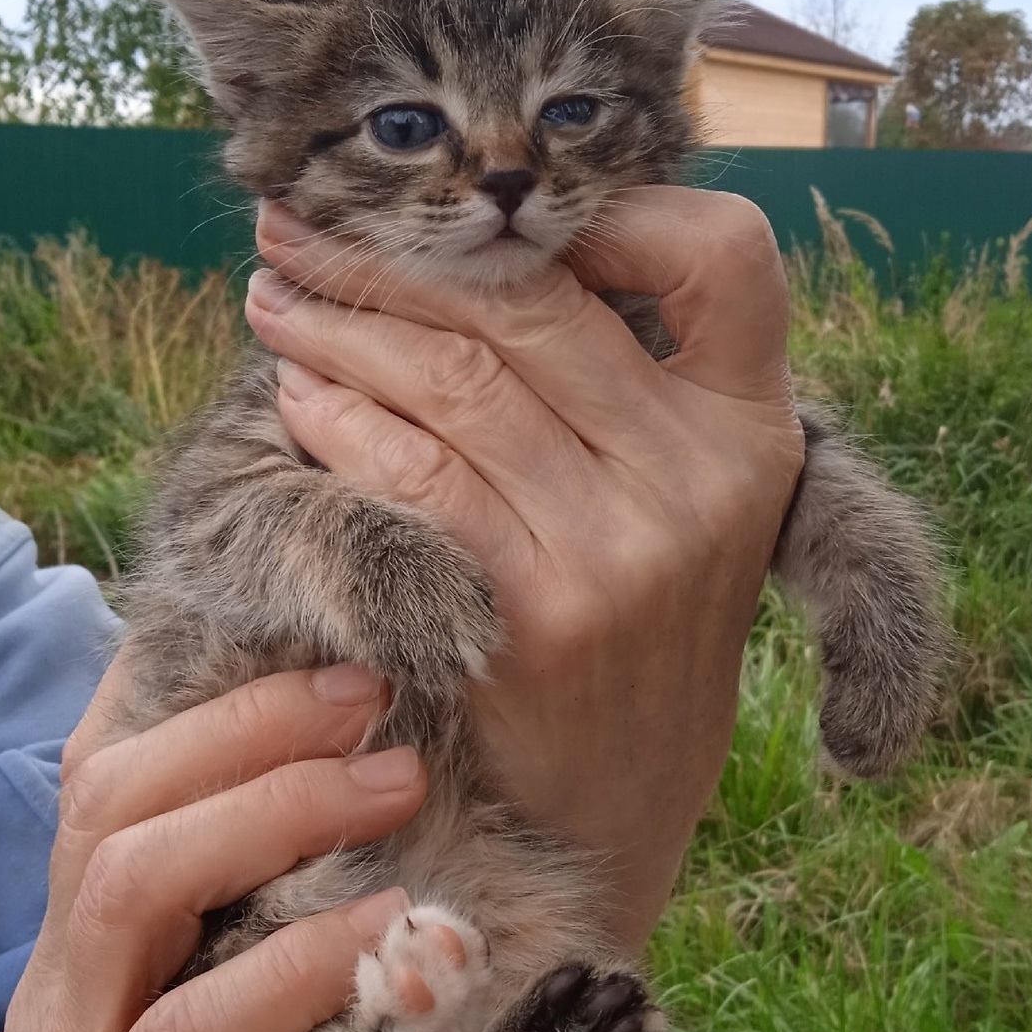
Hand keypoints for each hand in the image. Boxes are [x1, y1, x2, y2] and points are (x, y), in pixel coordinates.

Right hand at [0, 659, 421, 1031]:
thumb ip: (263, 936)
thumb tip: (395, 835)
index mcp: (91, 936)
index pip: (110, 760)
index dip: (208, 680)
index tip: (333, 639)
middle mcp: (62, 974)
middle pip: (116, 787)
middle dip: (254, 719)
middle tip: (383, 694)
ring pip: (132, 879)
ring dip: (273, 812)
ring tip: (397, 786)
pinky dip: (286, 970)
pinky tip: (380, 935)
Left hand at [245, 187, 804, 949]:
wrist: (610, 824)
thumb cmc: (629, 645)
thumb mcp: (690, 518)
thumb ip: (634, 399)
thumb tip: (501, 248)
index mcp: (755, 432)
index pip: (725, 254)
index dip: (613, 208)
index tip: (497, 213)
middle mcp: (705, 477)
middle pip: (537, 305)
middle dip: (400, 256)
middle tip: (300, 228)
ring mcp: (625, 548)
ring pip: (460, 380)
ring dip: (342, 327)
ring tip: (275, 303)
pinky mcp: (540, 614)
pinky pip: (415, 478)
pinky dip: (340, 424)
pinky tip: (296, 404)